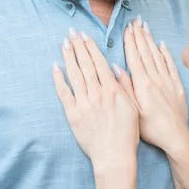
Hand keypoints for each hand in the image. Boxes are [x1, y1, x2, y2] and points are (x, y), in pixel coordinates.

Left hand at [52, 29, 139, 171]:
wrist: (114, 156)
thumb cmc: (127, 133)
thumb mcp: (133, 106)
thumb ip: (124, 85)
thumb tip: (114, 67)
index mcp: (112, 90)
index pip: (99, 62)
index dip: (90, 48)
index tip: (84, 36)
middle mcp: (97, 93)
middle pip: (85, 65)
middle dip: (78, 46)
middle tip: (71, 33)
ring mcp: (84, 103)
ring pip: (75, 75)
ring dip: (69, 57)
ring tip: (64, 44)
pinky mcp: (73, 114)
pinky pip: (64, 93)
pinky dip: (59, 80)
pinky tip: (56, 68)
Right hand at [124, 17, 188, 153]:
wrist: (176, 137)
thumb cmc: (151, 128)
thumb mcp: (133, 110)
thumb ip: (125, 87)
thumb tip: (115, 67)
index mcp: (143, 84)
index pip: (135, 58)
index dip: (130, 42)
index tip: (126, 29)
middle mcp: (156, 79)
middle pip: (146, 53)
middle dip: (139, 36)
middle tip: (134, 21)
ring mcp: (168, 81)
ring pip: (157, 56)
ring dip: (150, 41)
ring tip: (145, 27)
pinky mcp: (177, 87)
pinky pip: (170, 66)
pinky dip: (165, 54)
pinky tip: (162, 45)